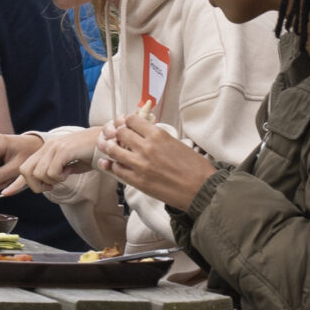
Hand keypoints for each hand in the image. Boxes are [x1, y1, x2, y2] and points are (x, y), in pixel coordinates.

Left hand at [8, 124, 100, 193]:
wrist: (107, 142)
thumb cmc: (90, 155)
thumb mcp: (69, 165)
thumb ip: (55, 172)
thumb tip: (45, 184)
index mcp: (47, 149)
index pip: (25, 167)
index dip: (17, 183)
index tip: (9, 193)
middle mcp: (48, 146)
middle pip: (26, 171)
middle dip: (36, 185)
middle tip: (52, 184)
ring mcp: (55, 146)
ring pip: (39, 173)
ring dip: (52, 180)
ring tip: (65, 174)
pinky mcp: (63, 150)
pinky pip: (52, 171)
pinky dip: (60, 177)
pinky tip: (70, 170)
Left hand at [95, 114, 214, 208]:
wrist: (201, 190)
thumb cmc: (195, 167)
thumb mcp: (177, 143)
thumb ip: (159, 138)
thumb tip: (146, 134)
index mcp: (158, 134)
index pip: (132, 120)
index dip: (126, 120)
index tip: (125, 124)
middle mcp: (146, 147)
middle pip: (120, 132)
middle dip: (116, 132)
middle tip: (115, 135)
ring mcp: (140, 165)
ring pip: (114, 150)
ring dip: (109, 147)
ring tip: (109, 147)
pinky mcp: (138, 181)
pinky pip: (117, 170)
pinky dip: (111, 166)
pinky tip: (109, 164)